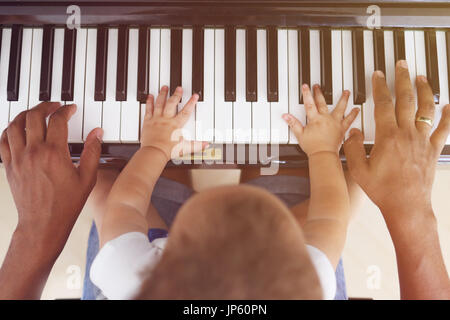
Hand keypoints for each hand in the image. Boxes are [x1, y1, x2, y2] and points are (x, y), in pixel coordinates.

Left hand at [0, 102, 102, 259]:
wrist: (43, 224)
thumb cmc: (66, 204)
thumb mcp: (87, 178)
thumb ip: (92, 152)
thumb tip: (97, 133)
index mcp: (54, 153)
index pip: (57, 120)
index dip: (65, 110)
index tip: (70, 109)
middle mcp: (34, 152)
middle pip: (34, 116)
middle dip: (45, 106)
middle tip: (54, 106)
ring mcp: (18, 159)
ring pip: (15, 125)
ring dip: (26, 114)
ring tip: (35, 112)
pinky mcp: (9, 166)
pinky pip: (3, 141)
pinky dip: (9, 130)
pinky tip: (17, 128)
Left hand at [141, 86, 207, 159]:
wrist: (154, 152)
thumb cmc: (168, 150)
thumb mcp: (185, 148)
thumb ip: (197, 145)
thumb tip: (206, 144)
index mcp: (176, 125)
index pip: (186, 111)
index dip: (191, 103)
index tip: (194, 96)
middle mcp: (166, 119)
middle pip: (172, 104)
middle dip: (176, 95)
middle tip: (179, 88)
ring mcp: (157, 119)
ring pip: (160, 103)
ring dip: (163, 94)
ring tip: (165, 87)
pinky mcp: (148, 122)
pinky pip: (149, 109)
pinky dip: (149, 102)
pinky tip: (150, 96)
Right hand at [283, 84, 359, 155]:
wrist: (324, 155)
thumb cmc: (313, 147)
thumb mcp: (300, 135)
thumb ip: (293, 124)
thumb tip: (285, 116)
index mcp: (315, 119)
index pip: (309, 104)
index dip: (307, 94)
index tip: (306, 86)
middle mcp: (326, 119)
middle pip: (323, 103)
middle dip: (319, 93)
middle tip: (318, 86)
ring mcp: (335, 123)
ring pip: (340, 108)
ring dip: (343, 99)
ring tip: (346, 92)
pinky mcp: (342, 129)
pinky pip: (349, 120)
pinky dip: (353, 115)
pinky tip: (356, 109)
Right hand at [344, 60, 449, 223]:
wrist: (407, 206)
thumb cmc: (383, 190)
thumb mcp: (359, 169)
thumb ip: (353, 147)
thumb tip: (353, 131)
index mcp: (387, 137)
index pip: (383, 104)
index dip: (379, 87)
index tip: (378, 75)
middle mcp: (407, 134)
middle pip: (406, 100)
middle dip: (402, 79)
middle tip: (401, 65)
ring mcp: (422, 141)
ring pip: (426, 109)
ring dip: (424, 90)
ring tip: (421, 77)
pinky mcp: (433, 150)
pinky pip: (443, 129)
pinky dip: (447, 116)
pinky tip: (449, 106)